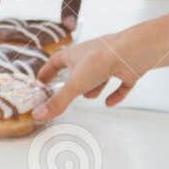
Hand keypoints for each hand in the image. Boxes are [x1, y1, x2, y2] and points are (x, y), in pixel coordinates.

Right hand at [32, 11, 168, 120]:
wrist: (129, 53)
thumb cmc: (99, 60)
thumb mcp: (74, 84)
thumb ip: (58, 101)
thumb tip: (38, 114)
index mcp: (73, 54)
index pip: (55, 62)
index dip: (48, 72)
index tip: (41, 81)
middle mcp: (90, 57)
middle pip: (77, 71)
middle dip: (74, 83)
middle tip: (70, 93)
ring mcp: (109, 63)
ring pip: (97, 77)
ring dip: (94, 88)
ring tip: (93, 94)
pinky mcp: (125, 71)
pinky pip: (119, 85)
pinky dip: (115, 94)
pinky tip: (110, 102)